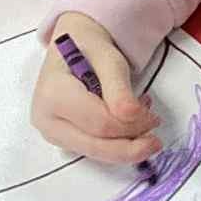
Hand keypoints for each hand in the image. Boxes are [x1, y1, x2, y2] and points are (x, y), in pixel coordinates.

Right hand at [30, 12, 161, 167]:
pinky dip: (116, 143)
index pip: (100, 123)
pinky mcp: (63, 140)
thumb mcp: (109, 59)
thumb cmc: (89, 48)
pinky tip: (128, 124)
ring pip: (95, 153)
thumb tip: (131, 115)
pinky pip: (95, 150)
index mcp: (53, 94)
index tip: (153, 117)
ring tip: (142, 121)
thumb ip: (118, 88)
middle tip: (155, 140)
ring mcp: (52, 132)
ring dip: (125, 145)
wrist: (74, 46)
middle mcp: (46, 119)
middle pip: (95, 145)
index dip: (132, 126)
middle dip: (130, 146)